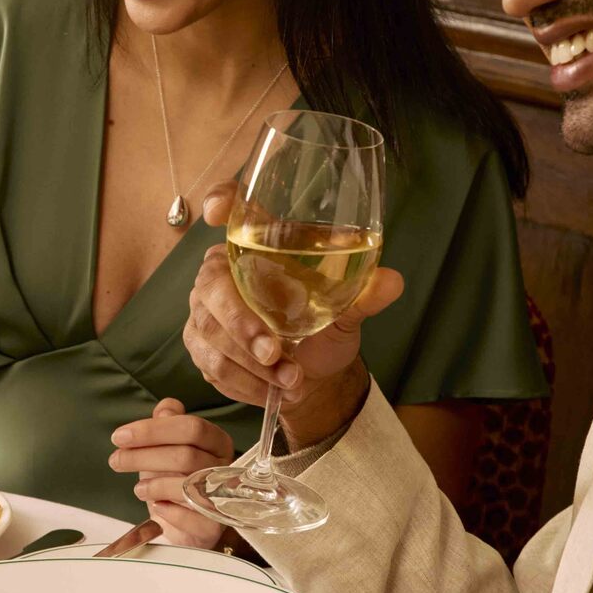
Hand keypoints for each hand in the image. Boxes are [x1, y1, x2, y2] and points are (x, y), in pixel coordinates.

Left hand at [109, 397, 230, 546]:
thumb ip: (167, 424)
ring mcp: (222, 498)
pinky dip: (167, 511)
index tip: (120, 436)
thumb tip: (166, 408)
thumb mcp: (167, 446)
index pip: (190, 427)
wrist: (187, 523)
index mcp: (217, 441)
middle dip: (143, 456)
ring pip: (186, 485)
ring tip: (138, 488)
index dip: (152, 430)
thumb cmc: (176, 479)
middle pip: (185, 455)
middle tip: (116, 460)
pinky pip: (189, 517)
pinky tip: (156, 506)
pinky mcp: (213, 526)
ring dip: (154, 484)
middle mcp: (224, 467)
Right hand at [185, 180, 404, 447]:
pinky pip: (212, 365)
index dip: (219, 200)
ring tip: (292, 382)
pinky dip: (246, 384)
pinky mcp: (199, 348)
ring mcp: (203, 310)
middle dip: (243, 325)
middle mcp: (220, 272)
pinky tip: (274, 391)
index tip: (217, 210)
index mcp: (254, 245)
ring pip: (211, 335)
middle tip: (274, 354)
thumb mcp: (345, 309)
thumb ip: (363, 294)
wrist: (310, 375)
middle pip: (213, 288)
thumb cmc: (321, 326)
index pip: (230, 207)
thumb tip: (392, 281)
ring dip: (252, 366)